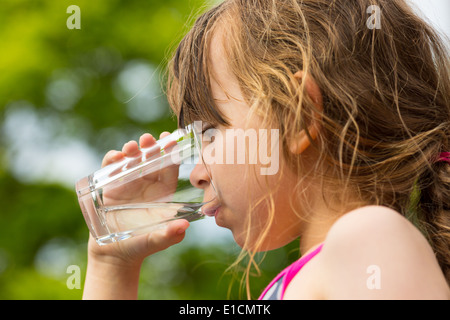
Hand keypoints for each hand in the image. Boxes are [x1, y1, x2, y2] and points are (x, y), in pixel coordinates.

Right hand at [87, 132, 189, 266]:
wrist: (115, 254)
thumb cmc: (141, 246)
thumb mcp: (157, 240)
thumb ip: (170, 234)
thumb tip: (184, 226)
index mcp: (163, 192)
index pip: (169, 168)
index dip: (170, 153)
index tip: (170, 140)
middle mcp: (147, 184)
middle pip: (151, 159)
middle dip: (150, 146)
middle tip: (149, 138)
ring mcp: (128, 183)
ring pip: (132, 160)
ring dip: (132, 150)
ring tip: (131, 147)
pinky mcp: (110, 186)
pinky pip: (111, 168)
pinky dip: (112, 160)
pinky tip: (115, 157)